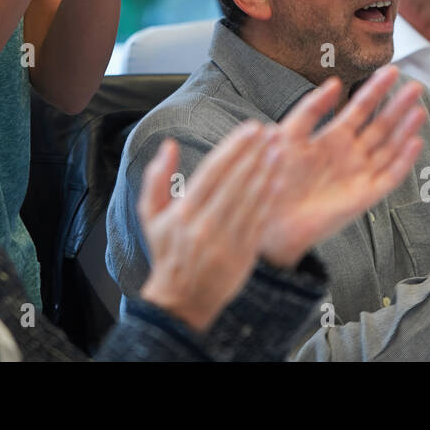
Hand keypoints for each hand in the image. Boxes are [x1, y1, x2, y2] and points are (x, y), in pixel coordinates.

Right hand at [136, 125, 283, 333]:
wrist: (181, 300)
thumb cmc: (166, 252)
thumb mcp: (150, 215)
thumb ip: (157, 178)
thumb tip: (169, 145)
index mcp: (183, 213)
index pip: (212, 172)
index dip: (233, 148)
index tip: (250, 128)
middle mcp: (204, 225)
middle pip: (235, 182)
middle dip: (254, 153)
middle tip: (270, 131)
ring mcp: (225, 241)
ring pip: (250, 200)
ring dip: (267, 172)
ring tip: (279, 149)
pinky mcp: (242, 255)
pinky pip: (259, 222)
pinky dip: (270, 201)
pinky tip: (280, 182)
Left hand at [258, 65, 426, 268]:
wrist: (269, 216)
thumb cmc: (274, 177)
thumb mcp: (289, 135)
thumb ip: (310, 109)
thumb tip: (333, 82)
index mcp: (333, 138)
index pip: (361, 108)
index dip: (376, 89)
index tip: (392, 70)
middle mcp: (351, 154)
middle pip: (381, 125)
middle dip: (398, 106)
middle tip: (416, 86)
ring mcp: (360, 174)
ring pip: (390, 147)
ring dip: (405, 129)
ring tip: (419, 109)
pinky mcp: (365, 196)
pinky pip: (389, 176)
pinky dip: (403, 161)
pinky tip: (414, 141)